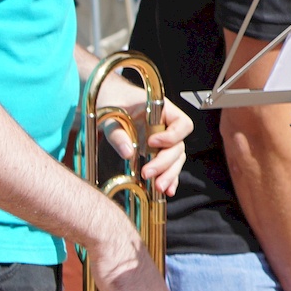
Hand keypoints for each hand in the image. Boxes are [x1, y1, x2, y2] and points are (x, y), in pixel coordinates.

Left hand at [95, 74, 190, 197]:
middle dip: (165, 163)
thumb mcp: (110, 116)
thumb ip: (118, 134)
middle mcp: (167, 125)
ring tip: (158, 187)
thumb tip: (128, 153)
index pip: (182, 124)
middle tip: (148, 173)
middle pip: (178, 146)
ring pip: (176, 159)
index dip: (171, 136)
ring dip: (169, 174)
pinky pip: (168, 165)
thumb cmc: (112, 101)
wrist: (109, 99)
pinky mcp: (157, 150)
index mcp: (163, 110)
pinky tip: (166, 191)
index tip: (152, 142)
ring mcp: (163, 139)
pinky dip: (168, 177)